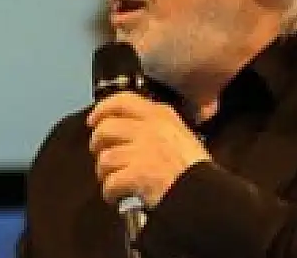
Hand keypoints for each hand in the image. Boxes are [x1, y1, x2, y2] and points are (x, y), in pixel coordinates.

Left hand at [87, 92, 211, 207]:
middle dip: (97, 144)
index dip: (102, 109)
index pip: (122, 100)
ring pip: (105, 158)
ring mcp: (141, 151)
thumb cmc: (194, 166)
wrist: (203, 191)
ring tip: (111, 180)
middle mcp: (148, 128)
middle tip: (100, 155)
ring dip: (104, 172)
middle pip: (105, 129)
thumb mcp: (180, 133)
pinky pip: (110, 182)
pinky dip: (109, 192)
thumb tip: (130, 131)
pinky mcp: (136, 174)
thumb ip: (157, 126)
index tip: (93, 120)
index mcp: (160, 115)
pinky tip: (116, 196)